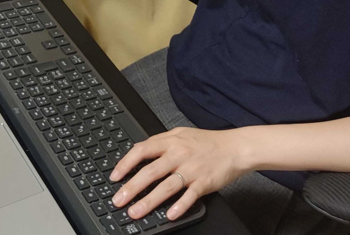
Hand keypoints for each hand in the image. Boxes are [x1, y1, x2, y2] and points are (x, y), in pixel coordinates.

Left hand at [109, 127, 248, 220]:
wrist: (234, 148)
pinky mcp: (204, 182)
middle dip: (131, 187)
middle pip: (150, 172)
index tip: (115, 176)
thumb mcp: (181, 134)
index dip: (125, 163)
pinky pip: (189, 196)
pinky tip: (169, 215)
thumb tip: (138, 151)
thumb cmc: (207, 142)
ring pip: (166, 186)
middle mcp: (179, 154)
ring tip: (135, 212)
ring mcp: (192, 169)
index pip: (142, 150)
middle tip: (118, 200)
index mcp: (171, 142)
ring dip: (149, 201)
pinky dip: (179, 206)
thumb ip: (161, 142)